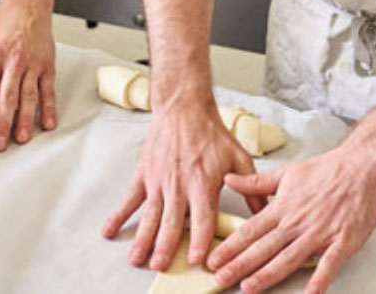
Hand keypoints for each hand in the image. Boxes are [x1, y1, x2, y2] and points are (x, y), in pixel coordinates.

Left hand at [0, 1, 55, 149]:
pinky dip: (49, 108)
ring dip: (25, 120)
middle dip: (4, 122)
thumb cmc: (0, 21)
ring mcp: (33, 64)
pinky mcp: (47, 66)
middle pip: (9, 96)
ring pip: (29, 96)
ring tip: (20, 138)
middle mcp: (15, 60)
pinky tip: (47, 123)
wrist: (28, 5)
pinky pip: (48, 90)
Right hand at [102, 100, 261, 270]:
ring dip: (143, 239)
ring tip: (137, 260)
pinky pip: (129, 198)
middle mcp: (178, 184)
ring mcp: (158, 180)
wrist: (183, 107)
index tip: (196, 259)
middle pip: (171, 221)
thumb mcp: (238, 158)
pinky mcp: (144, 174)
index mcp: (202, 182)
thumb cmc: (211, 133)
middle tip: (160, 267)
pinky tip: (110, 231)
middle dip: (165, 247)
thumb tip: (266, 213)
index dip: (199, 239)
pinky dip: (118, 215)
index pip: (202, 217)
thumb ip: (252, 187)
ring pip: (150, 215)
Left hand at [207, 145, 375, 292]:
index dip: (231, 246)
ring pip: (289, 258)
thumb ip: (257, 183)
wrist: (361, 166)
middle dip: (240, 265)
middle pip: (264, 247)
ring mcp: (320, 233)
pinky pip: (329, 264)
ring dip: (268, 274)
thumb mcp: (286, 173)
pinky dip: (319, 279)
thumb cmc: (325, 170)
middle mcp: (297, 222)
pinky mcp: (343, 241)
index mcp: (282, 206)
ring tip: (249, 287)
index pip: (250, 230)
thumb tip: (229, 179)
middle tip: (220, 279)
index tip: (214, 260)